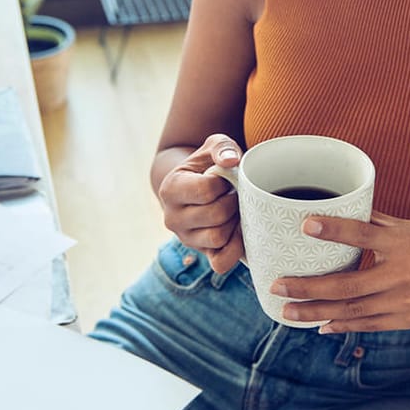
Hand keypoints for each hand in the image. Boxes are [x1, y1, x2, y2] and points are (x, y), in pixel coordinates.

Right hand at [156, 134, 244, 272]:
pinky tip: (239, 231)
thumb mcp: (213, 147)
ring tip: (235, 209)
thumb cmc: (208, 164)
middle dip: (233, 202)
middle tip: (235, 195)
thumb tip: (231, 161)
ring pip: (218, 238)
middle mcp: (172, 218)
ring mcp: (186, 239)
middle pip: (215, 215)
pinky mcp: (201, 254)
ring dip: (234, 223)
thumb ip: (222, 148)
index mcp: (171, 189)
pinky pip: (220, 262)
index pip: (205, 190)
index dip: (225, 183)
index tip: (225, 178)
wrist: (197, 185)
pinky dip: (235, 249)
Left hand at [274, 212, 409, 332]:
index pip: (363, 235)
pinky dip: (343, 325)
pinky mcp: (409, 319)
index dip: (335, 230)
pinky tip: (321, 325)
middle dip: (308, 288)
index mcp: (403, 244)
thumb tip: (345, 210)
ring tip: (288, 312)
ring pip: (353, 310)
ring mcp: (405, 301)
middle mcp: (402, 274)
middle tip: (277, 287)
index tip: (306, 225)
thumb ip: (379, 223)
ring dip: (317, 312)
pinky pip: (370, 325)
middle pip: (348, 285)